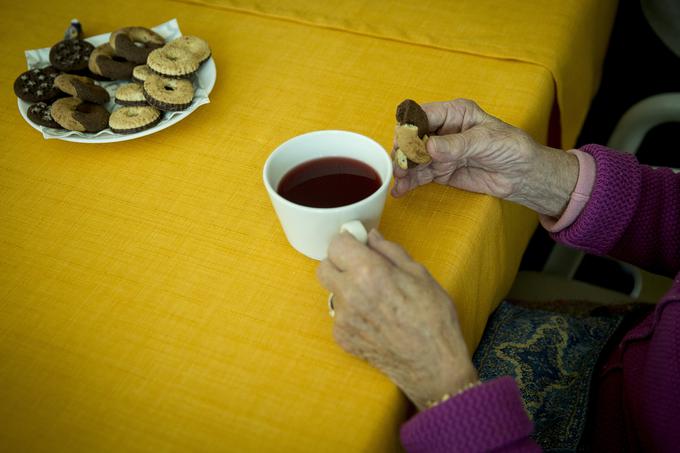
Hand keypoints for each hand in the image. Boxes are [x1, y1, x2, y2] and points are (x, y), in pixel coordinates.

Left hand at [317, 229, 477, 410]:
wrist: (433, 365)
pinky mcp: (341, 338)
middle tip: (362, 268)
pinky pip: (339, 315)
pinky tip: (375, 319)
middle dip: (340, 263)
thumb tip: (372, 237)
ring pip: (332, 292)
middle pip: (324, 267)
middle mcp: (349, 294)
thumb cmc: (433, 318)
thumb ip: (390, 251)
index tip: (359, 245)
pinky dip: (351, 312)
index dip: (349, 242)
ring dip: (346, 288)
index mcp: (368, 272)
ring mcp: (342, 319)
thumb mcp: (419, 274)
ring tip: (374, 298)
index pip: (336, 244)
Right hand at [392, 99, 577, 217]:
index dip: (411, 127)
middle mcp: (443, 131)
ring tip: (398, 180)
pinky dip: (410, 183)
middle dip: (404, 151)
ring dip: (404, 169)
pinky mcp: (441, 171)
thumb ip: (457, 145)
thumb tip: (430, 147)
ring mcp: (441, 152)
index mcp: (455, 113)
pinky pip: (421, 175)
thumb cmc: (511, 148)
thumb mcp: (486, 141)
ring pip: (414, 159)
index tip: (405, 142)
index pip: (424, 115)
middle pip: (414, 138)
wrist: (523, 175)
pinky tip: (400, 190)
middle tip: (400, 165)